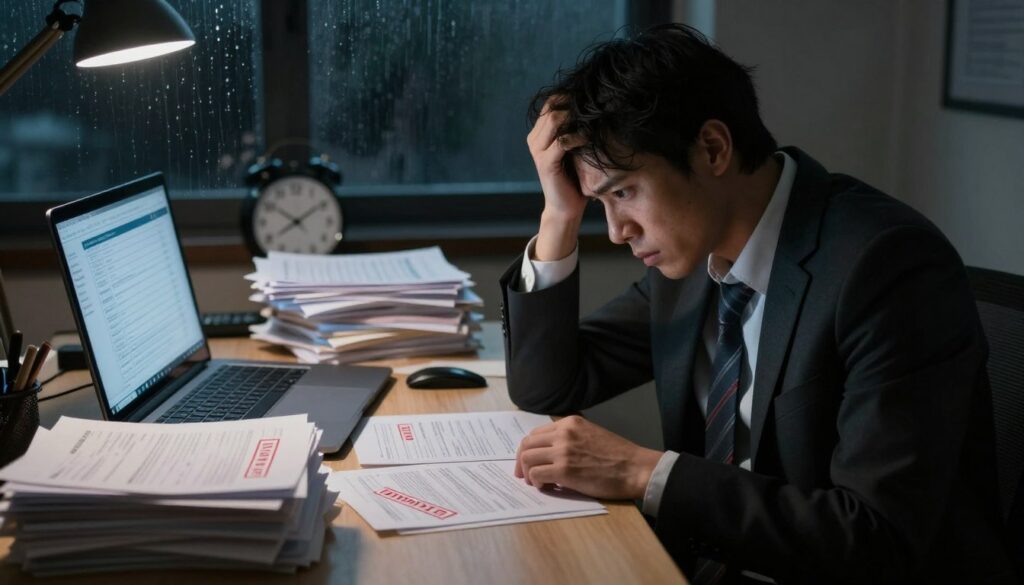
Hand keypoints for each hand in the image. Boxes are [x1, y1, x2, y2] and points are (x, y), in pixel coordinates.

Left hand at [514, 415, 663, 499]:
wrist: (635, 468)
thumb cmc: (619, 456)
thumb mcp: (592, 434)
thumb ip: (571, 438)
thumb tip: (551, 452)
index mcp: (570, 423)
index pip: (536, 433)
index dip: (528, 449)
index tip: (528, 461)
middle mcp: (563, 433)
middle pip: (527, 444)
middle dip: (521, 461)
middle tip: (523, 475)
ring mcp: (563, 451)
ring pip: (527, 458)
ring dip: (527, 472)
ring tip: (536, 482)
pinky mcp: (564, 470)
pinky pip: (536, 474)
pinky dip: (536, 482)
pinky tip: (545, 487)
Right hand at [527, 97, 587, 260]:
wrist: (566, 208)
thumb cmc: (575, 178)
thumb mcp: (576, 149)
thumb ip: (577, 130)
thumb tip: (597, 107)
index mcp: (539, 133)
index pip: (551, 102)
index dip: (570, 96)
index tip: (592, 100)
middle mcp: (534, 139)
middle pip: (553, 107)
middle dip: (575, 105)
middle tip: (596, 109)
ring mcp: (538, 151)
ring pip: (555, 119)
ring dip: (577, 118)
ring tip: (593, 123)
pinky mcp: (545, 163)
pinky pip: (562, 141)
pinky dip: (578, 137)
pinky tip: (589, 139)